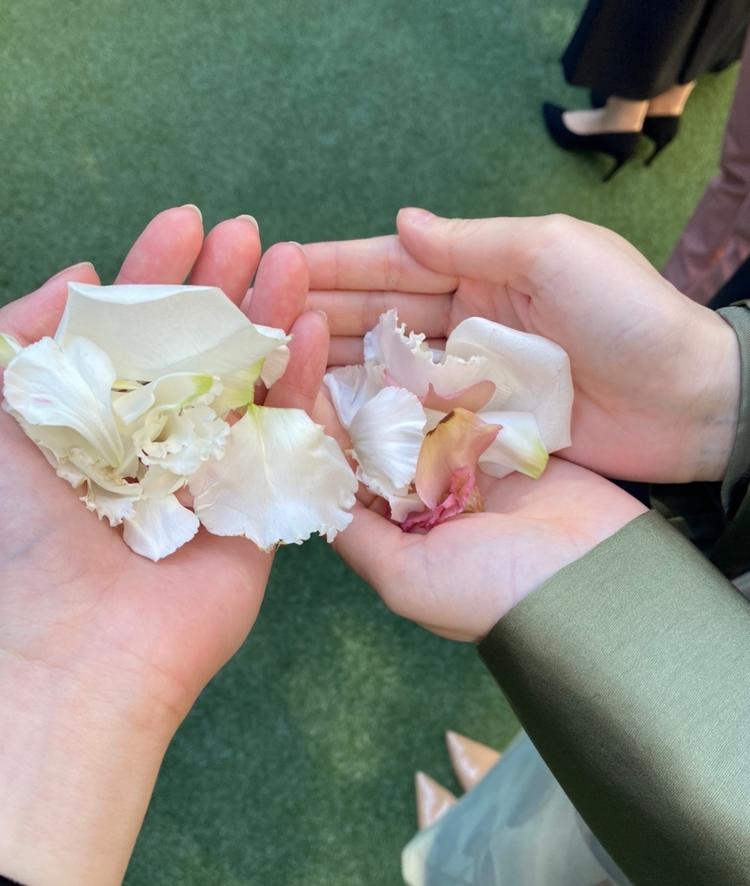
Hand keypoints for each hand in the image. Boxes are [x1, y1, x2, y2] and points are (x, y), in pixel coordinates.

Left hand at [0, 206, 318, 885]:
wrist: (79, 645)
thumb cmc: (25, 535)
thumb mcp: (0, 418)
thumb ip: (23, 341)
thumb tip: (79, 278)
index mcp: (97, 418)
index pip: (134, 329)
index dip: (156, 272)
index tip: (183, 221)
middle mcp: (156, 438)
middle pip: (198, 347)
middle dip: (221, 285)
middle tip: (247, 233)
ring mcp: (211, 471)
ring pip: (248, 381)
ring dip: (268, 319)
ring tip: (290, 262)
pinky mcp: (257, 506)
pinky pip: (284, 435)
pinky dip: (297, 382)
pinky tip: (304, 332)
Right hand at [308, 209, 739, 483]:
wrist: (688, 403)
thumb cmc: (629, 317)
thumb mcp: (555, 255)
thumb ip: (476, 242)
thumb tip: (402, 222)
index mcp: (486, 271)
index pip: (394, 265)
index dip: (335, 266)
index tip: (274, 265)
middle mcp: (471, 323)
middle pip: (379, 320)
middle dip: (318, 319)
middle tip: (254, 328)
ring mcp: (474, 380)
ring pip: (389, 372)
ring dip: (335, 370)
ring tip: (274, 375)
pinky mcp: (483, 429)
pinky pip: (418, 421)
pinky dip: (376, 420)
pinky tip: (329, 423)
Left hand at [315, 356, 644, 640]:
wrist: (591, 575)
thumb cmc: (490, 590)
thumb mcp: (405, 578)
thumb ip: (357, 536)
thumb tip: (313, 492)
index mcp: (395, 535)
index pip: (343, 480)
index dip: (317, 438)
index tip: (294, 386)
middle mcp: (424, 501)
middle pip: (375, 443)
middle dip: (351, 402)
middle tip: (323, 346)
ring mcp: (464, 470)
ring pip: (415, 418)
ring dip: (392, 386)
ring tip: (362, 339)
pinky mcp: (502, 443)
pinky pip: (461, 405)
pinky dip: (440, 382)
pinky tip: (415, 348)